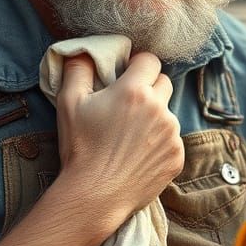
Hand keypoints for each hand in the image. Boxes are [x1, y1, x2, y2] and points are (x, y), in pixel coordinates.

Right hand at [55, 52, 183, 224]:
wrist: (95, 195)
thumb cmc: (80, 148)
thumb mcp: (68, 102)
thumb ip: (78, 68)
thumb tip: (84, 50)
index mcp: (134, 91)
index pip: (150, 60)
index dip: (137, 65)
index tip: (126, 76)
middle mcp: (159, 109)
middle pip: (164, 82)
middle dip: (149, 88)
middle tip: (127, 105)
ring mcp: (172, 134)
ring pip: (168, 113)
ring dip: (154, 117)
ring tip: (129, 136)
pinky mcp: (177, 156)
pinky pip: (172, 140)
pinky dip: (159, 143)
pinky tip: (138, 154)